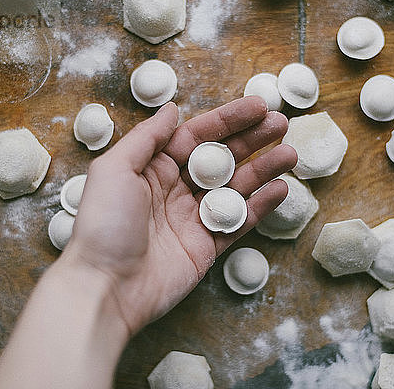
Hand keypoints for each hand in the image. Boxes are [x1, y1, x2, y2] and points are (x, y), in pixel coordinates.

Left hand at [64, 97, 296, 334]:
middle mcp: (175, 190)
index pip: (197, 136)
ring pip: (236, 187)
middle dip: (252, 140)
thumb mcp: (114, 169)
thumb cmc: (104, 224)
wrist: (106, 287)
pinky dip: (260, 206)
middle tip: (281, 125)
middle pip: (221, 158)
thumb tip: (172, 109)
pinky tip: (279, 189)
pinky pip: (239, 222)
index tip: (257, 106)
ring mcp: (193, 219)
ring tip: (289, 155)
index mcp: (153, 168)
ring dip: (263, 169)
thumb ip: (147, 139)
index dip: (228, 120)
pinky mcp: (207, 247)